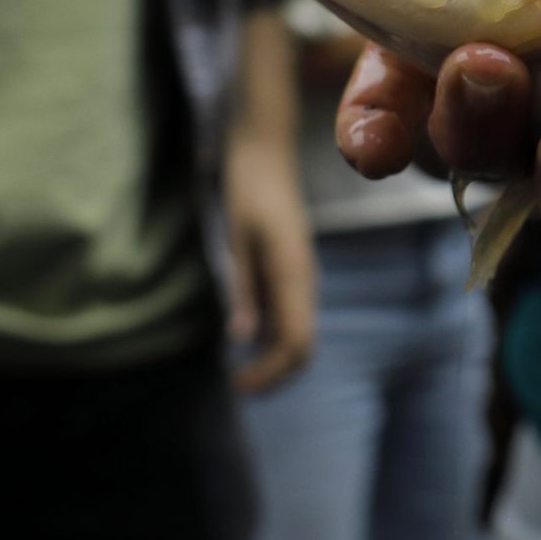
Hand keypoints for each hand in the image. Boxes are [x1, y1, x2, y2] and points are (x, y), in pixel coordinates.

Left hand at [224, 140, 317, 391]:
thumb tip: (242, 338)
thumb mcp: (236, 238)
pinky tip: (247, 339)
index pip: (296, 342)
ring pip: (300, 333)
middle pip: (303, 346)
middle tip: (237, 385)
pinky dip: (273, 339)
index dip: (271, 373)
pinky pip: (291, 316)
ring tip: (240, 372)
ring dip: (274, 360)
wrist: (266, 153)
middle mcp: (304, 281)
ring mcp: (300, 277)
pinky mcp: (292, 273)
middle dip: (275, 374)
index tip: (236, 384)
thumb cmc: (248, 189)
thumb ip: (242, 287)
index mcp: (293, 275)